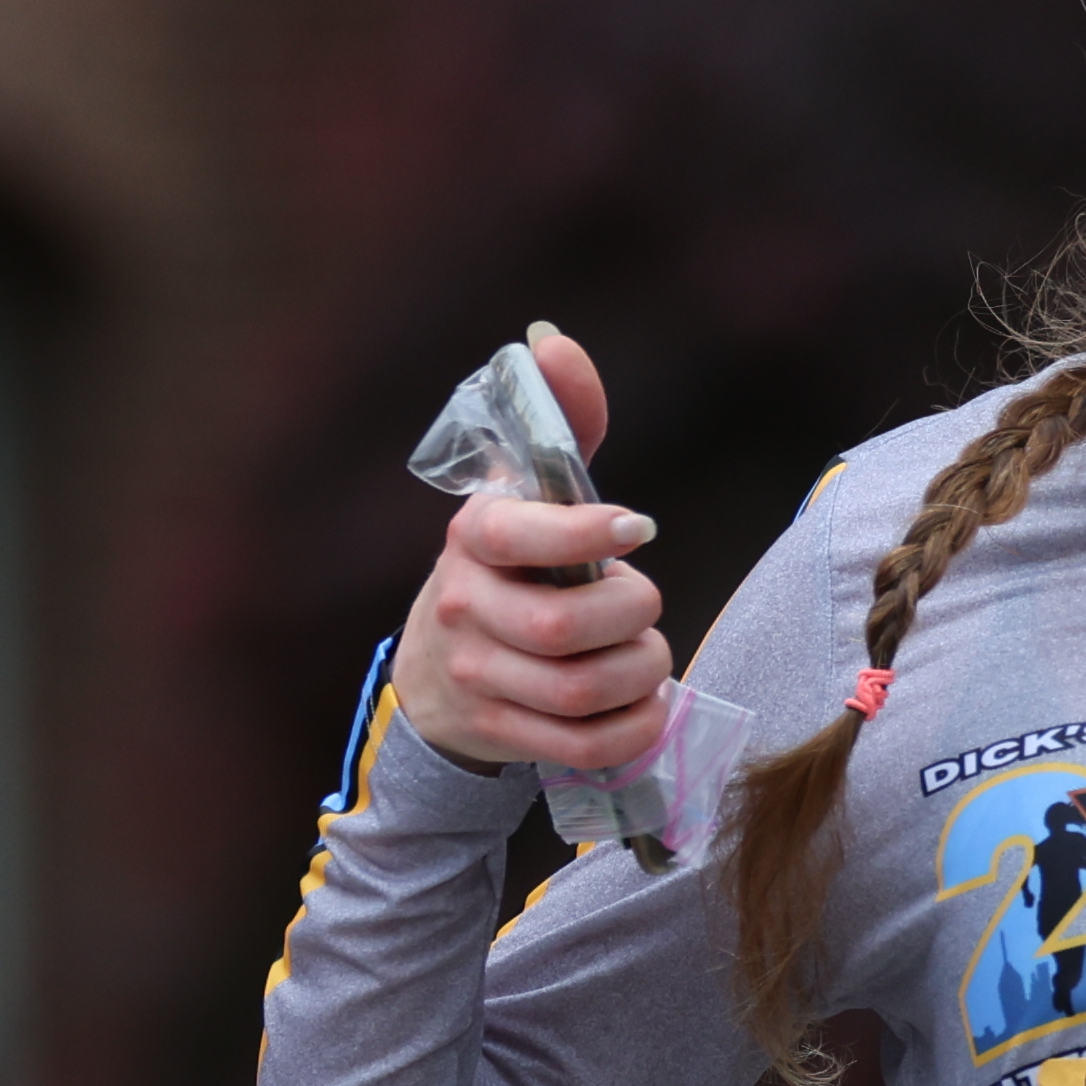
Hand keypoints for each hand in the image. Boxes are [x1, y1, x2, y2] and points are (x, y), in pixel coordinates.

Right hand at [388, 325, 671, 775]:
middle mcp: (465, 605)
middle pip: (562, 628)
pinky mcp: (499, 732)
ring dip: (639, 674)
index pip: (521, 534)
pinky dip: (631, 728)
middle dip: (631, 616)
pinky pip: (582, 744)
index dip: (588, 533)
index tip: (636, 528)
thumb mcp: (527, 493)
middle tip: (645, 605)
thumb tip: (555, 341)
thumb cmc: (511, 569)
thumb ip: (560, 421)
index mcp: (474, 535)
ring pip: (578, 691)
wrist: (438, 671)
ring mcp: (476, 676)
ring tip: (647, 656)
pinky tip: (643, 704)